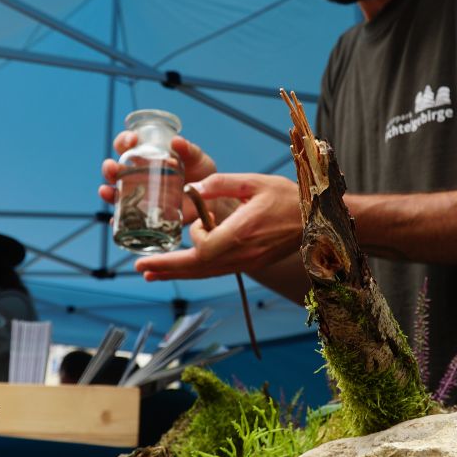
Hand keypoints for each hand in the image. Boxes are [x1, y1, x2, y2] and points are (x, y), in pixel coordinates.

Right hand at [99, 132, 216, 220]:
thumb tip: (176, 141)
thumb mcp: (197, 159)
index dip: (124, 140)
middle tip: (113, 168)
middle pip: (116, 169)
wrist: (212, 200)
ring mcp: (140, 196)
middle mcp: (138, 175)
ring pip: (116, 193)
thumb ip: (188, 150)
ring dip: (107, 192)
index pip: (128, 145)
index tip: (132, 140)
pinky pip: (126, 219)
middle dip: (109, 168)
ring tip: (107, 192)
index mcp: (147, 157)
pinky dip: (117, 221)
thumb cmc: (202, 174)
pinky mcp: (146, 214)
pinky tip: (114, 221)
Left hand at [135, 173, 301, 279]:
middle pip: (196, 268)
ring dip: (177, 273)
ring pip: (204, 274)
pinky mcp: (249, 265)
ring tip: (151, 273)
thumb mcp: (254, 182)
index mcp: (242, 234)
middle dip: (166, 268)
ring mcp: (246, 263)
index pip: (204, 248)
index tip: (198, 219)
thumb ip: (221, 183)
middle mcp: (241, 255)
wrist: (317, 221)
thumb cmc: (288, 199)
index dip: (194, 237)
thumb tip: (192, 187)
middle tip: (140, 269)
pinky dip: (195, 272)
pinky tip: (181, 270)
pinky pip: (216, 272)